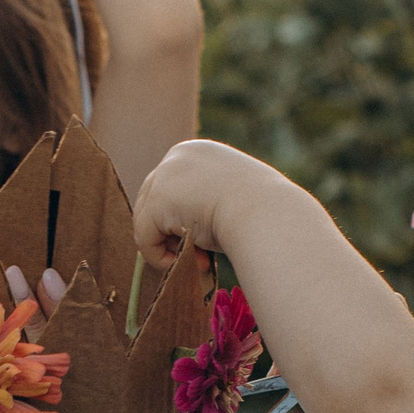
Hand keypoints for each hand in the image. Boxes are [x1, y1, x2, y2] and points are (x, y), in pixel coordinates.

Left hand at [133, 138, 291, 269]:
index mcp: (198, 151)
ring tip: (201, 260)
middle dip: (174, 234)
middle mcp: (176, 156)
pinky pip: (145, 237)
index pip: (174, 188)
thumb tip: (184, 227)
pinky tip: (195, 261)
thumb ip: (207, 202)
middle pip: (153, 202)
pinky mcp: (156, 201)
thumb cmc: (262, 211)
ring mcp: (164, 176)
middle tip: (201, 256)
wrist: (268, 215)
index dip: (183, 220)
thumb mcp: (234, 196)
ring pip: (147, 220)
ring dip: (170, 246)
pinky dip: (161, 257)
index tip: (207, 240)